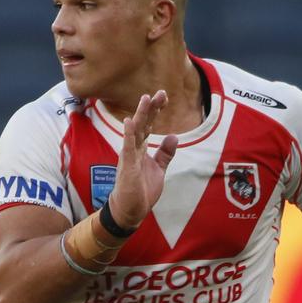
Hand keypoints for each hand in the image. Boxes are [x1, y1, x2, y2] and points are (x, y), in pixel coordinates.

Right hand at [108, 90, 177, 229]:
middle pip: (143, 124)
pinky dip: (129, 135)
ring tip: (146, 99)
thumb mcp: (159, 169)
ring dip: (140, 115)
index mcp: (141, 149)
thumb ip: (165, 153)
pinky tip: (130, 122)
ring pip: (136, 132)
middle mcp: (134, 149)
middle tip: (161, 92)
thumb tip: (174, 137)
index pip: (149, 125)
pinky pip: (128, 148)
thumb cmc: (141, 190)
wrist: (131, 209)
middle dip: (152, 108)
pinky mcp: (127, 167)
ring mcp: (129, 156)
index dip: (156, 111)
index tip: (164, 97)